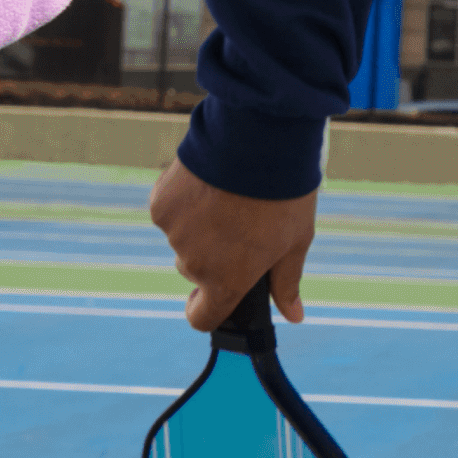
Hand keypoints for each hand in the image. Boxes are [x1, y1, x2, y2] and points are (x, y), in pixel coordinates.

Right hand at [152, 155, 318, 331]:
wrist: (258, 139)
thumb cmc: (284, 192)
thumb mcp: (296, 240)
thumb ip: (287, 282)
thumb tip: (294, 316)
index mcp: (227, 280)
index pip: (202, 318)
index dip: (206, 309)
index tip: (213, 295)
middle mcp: (195, 264)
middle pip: (195, 270)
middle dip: (213, 254)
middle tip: (239, 221)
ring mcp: (175, 233)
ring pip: (182, 238)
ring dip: (199, 224)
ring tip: (227, 194)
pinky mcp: (161, 203)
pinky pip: (170, 210)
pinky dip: (184, 200)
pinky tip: (208, 179)